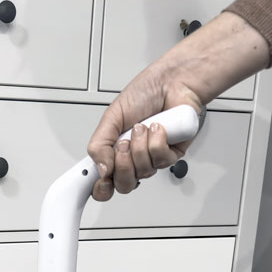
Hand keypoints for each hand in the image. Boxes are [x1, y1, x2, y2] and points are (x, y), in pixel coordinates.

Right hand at [87, 12, 268, 201]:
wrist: (172, 82)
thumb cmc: (144, 94)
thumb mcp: (111, 117)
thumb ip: (99, 145)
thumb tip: (100, 169)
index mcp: (113, 152)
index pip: (103, 183)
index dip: (101, 188)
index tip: (99, 182)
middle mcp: (132, 159)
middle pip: (124, 185)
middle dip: (123, 165)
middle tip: (123, 144)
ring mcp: (152, 159)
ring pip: (143, 172)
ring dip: (141, 146)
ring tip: (143, 128)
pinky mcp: (171, 155)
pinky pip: (161, 160)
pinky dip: (158, 141)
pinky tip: (159, 128)